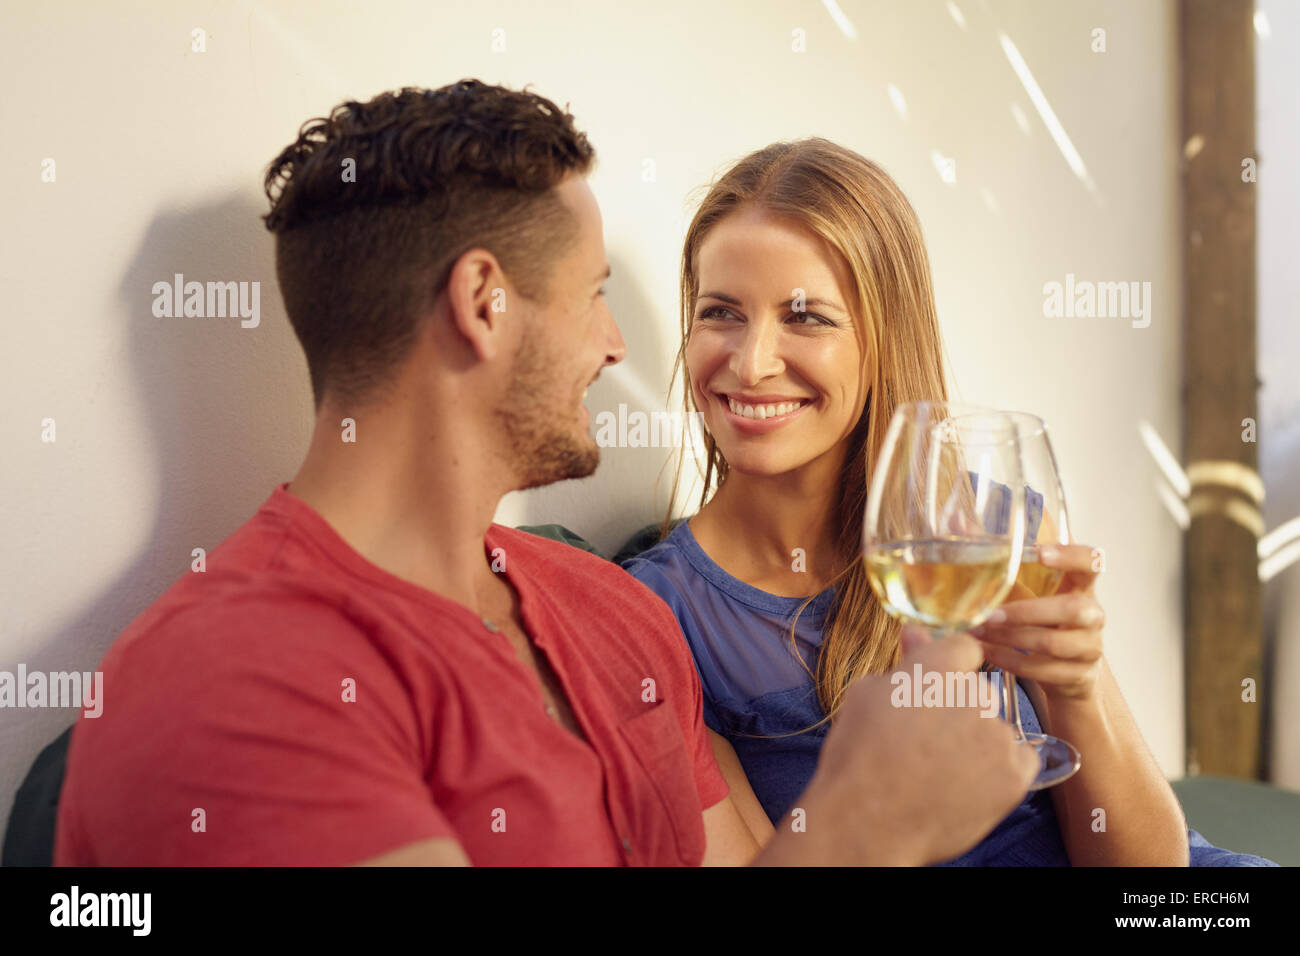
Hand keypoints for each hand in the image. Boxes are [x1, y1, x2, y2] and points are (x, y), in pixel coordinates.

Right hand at [806, 624, 1038, 864]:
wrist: (867, 822)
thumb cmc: (858, 757)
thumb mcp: (868, 695)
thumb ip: (905, 663)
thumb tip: (918, 634)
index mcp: (937, 668)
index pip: (963, 647)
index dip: (948, 666)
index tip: (934, 685)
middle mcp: (974, 694)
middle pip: (976, 690)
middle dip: (956, 707)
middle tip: (924, 738)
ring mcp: (998, 735)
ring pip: (994, 726)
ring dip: (975, 740)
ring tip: (938, 769)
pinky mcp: (1015, 774)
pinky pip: (1019, 757)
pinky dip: (1000, 767)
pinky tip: (967, 781)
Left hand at [971, 543, 1104, 702]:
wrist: (1066, 672)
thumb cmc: (1041, 620)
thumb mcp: (1023, 589)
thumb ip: (998, 560)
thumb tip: (959, 519)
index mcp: (1081, 586)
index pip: (1093, 562)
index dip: (1072, 556)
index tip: (1041, 552)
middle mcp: (1093, 615)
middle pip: (1073, 609)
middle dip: (1028, 611)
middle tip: (992, 615)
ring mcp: (1090, 648)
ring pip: (1056, 643)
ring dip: (1013, 639)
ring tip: (980, 634)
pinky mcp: (1079, 676)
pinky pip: (1047, 671)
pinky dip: (1014, 662)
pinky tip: (989, 654)